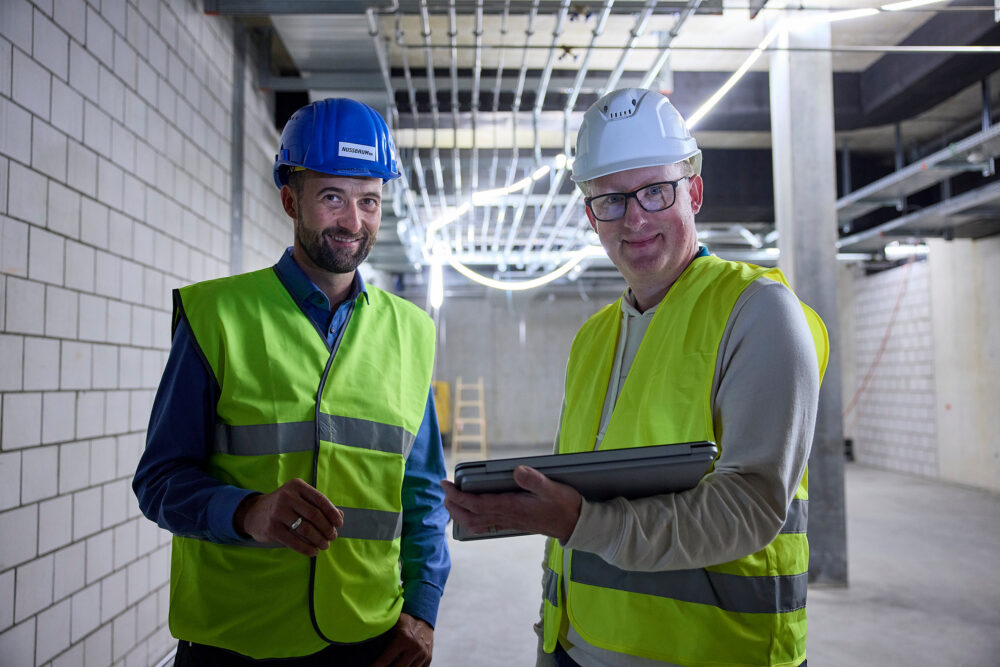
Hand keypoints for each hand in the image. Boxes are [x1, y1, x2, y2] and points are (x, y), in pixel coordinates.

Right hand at [233, 478, 343, 556]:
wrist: (254, 513)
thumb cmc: (283, 506)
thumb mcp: (299, 499)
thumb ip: (318, 505)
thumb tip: (340, 516)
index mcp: (297, 486)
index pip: (321, 500)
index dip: (332, 513)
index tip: (339, 524)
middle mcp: (287, 496)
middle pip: (314, 515)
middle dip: (327, 528)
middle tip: (333, 537)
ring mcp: (278, 512)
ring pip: (306, 529)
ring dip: (319, 539)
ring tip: (324, 545)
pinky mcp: (272, 528)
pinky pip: (294, 541)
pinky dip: (307, 548)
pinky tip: (313, 552)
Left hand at [370, 612, 433, 666]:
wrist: (425, 618)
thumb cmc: (405, 620)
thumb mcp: (394, 622)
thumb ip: (383, 631)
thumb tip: (365, 636)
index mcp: (404, 638)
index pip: (386, 659)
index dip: (376, 666)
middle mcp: (415, 648)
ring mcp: (423, 654)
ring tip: (391, 666)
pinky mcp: (428, 659)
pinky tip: (401, 665)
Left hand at [442, 466, 581, 541]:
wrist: (576, 525)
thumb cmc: (565, 505)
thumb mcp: (552, 488)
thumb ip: (534, 480)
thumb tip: (516, 470)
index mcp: (512, 507)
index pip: (476, 503)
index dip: (458, 495)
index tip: (445, 484)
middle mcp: (507, 516)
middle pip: (471, 517)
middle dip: (453, 506)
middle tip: (445, 491)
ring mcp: (510, 521)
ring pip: (477, 523)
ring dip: (460, 514)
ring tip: (452, 501)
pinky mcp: (514, 523)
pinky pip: (486, 524)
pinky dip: (473, 518)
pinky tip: (472, 511)